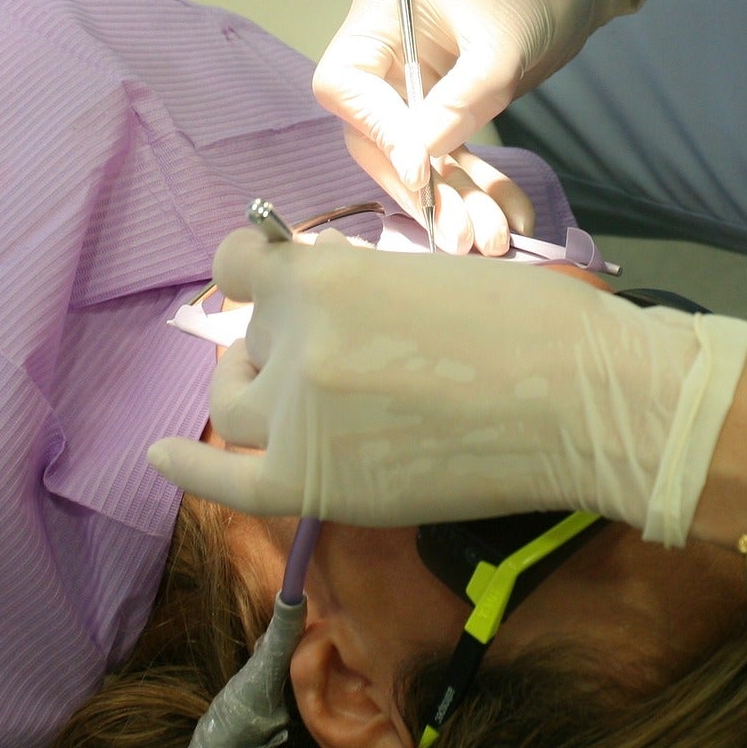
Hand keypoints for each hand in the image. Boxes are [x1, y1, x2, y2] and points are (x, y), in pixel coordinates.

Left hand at [147, 227, 746, 544]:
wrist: (587, 401)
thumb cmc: (534, 325)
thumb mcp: (427, 270)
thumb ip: (355, 289)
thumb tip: (317, 311)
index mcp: (323, 274)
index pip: (239, 266)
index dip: (255, 278)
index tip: (271, 289)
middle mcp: (294, 338)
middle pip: (248, 342)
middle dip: (278, 347)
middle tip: (339, 363)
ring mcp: (296, 413)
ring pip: (236, 404)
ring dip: (258, 397)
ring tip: (303, 404)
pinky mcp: (312, 481)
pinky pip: (226, 479)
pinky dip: (188, 470)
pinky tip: (159, 457)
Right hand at [314, 0, 669, 205]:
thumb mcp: (502, 43)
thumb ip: (459, 101)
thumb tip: (419, 163)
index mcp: (380, 14)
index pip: (345, 83)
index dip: (377, 131)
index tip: (421, 170)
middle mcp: (384, 49)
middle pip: (375, 131)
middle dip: (419, 185)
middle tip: (459, 232)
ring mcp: (412, 78)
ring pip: (414, 152)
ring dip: (451, 197)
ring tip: (488, 239)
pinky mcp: (444, 101)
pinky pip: (448, 150)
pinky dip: (475, 183)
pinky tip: (506, 214)